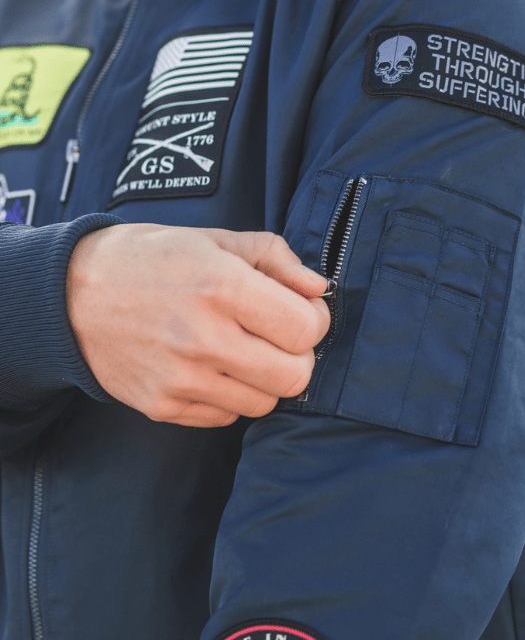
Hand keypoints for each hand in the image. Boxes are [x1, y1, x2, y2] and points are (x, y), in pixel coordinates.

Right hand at [66, 224, 329, 426]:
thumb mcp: (215, 239)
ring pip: (265, 402)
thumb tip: (318, 288)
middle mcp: (203, 338)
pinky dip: (232, 394)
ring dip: (266, 378)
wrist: (74, 294)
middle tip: (279, 335)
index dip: (315, 320)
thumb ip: (277, 258)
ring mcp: (181, 379)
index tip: (302, 311)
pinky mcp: (164, 407)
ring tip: (243, 349)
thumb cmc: (150, 259)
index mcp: (221, 286)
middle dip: (298, 355)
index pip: (306, 329)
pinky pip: (228, 416)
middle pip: (295, 376)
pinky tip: (214, 366)